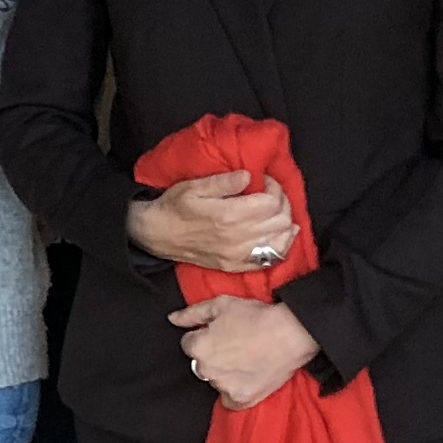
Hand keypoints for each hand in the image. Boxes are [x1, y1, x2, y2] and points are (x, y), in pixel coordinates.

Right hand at [128, 170, 297, 275]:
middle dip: (282, 203)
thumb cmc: (174, 207)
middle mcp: (237, 238)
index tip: (266, 181)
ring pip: (280, 241)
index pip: (271, 202)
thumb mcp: (194, 187)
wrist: (157, 235)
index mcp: (228, 215)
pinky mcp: (235, 266)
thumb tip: (249, 176)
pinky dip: (281, 246)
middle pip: (280, 220)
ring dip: (285, 223)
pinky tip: (281, 235)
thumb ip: (224, 182)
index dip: (275, 188)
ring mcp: (237, 255)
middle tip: (272, 194)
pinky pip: (269, 260)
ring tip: (277, 212)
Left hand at [170, 294, 315, 410]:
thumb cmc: (255, 316)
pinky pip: (229, 400)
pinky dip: (235, 392)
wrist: (290, 333)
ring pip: (216, 380)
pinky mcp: (241, 399)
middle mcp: (206, 370)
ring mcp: (223, 387)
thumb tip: (172, 319)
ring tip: (246, 359)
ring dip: (224, 373)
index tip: (221, 333)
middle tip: (236, 345)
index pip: (189, 344)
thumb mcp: (221, 305)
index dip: (204, 336)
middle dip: (212, 355)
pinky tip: (246, 378)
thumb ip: (192, 313)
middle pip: (201, 364)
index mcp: (198, 348)